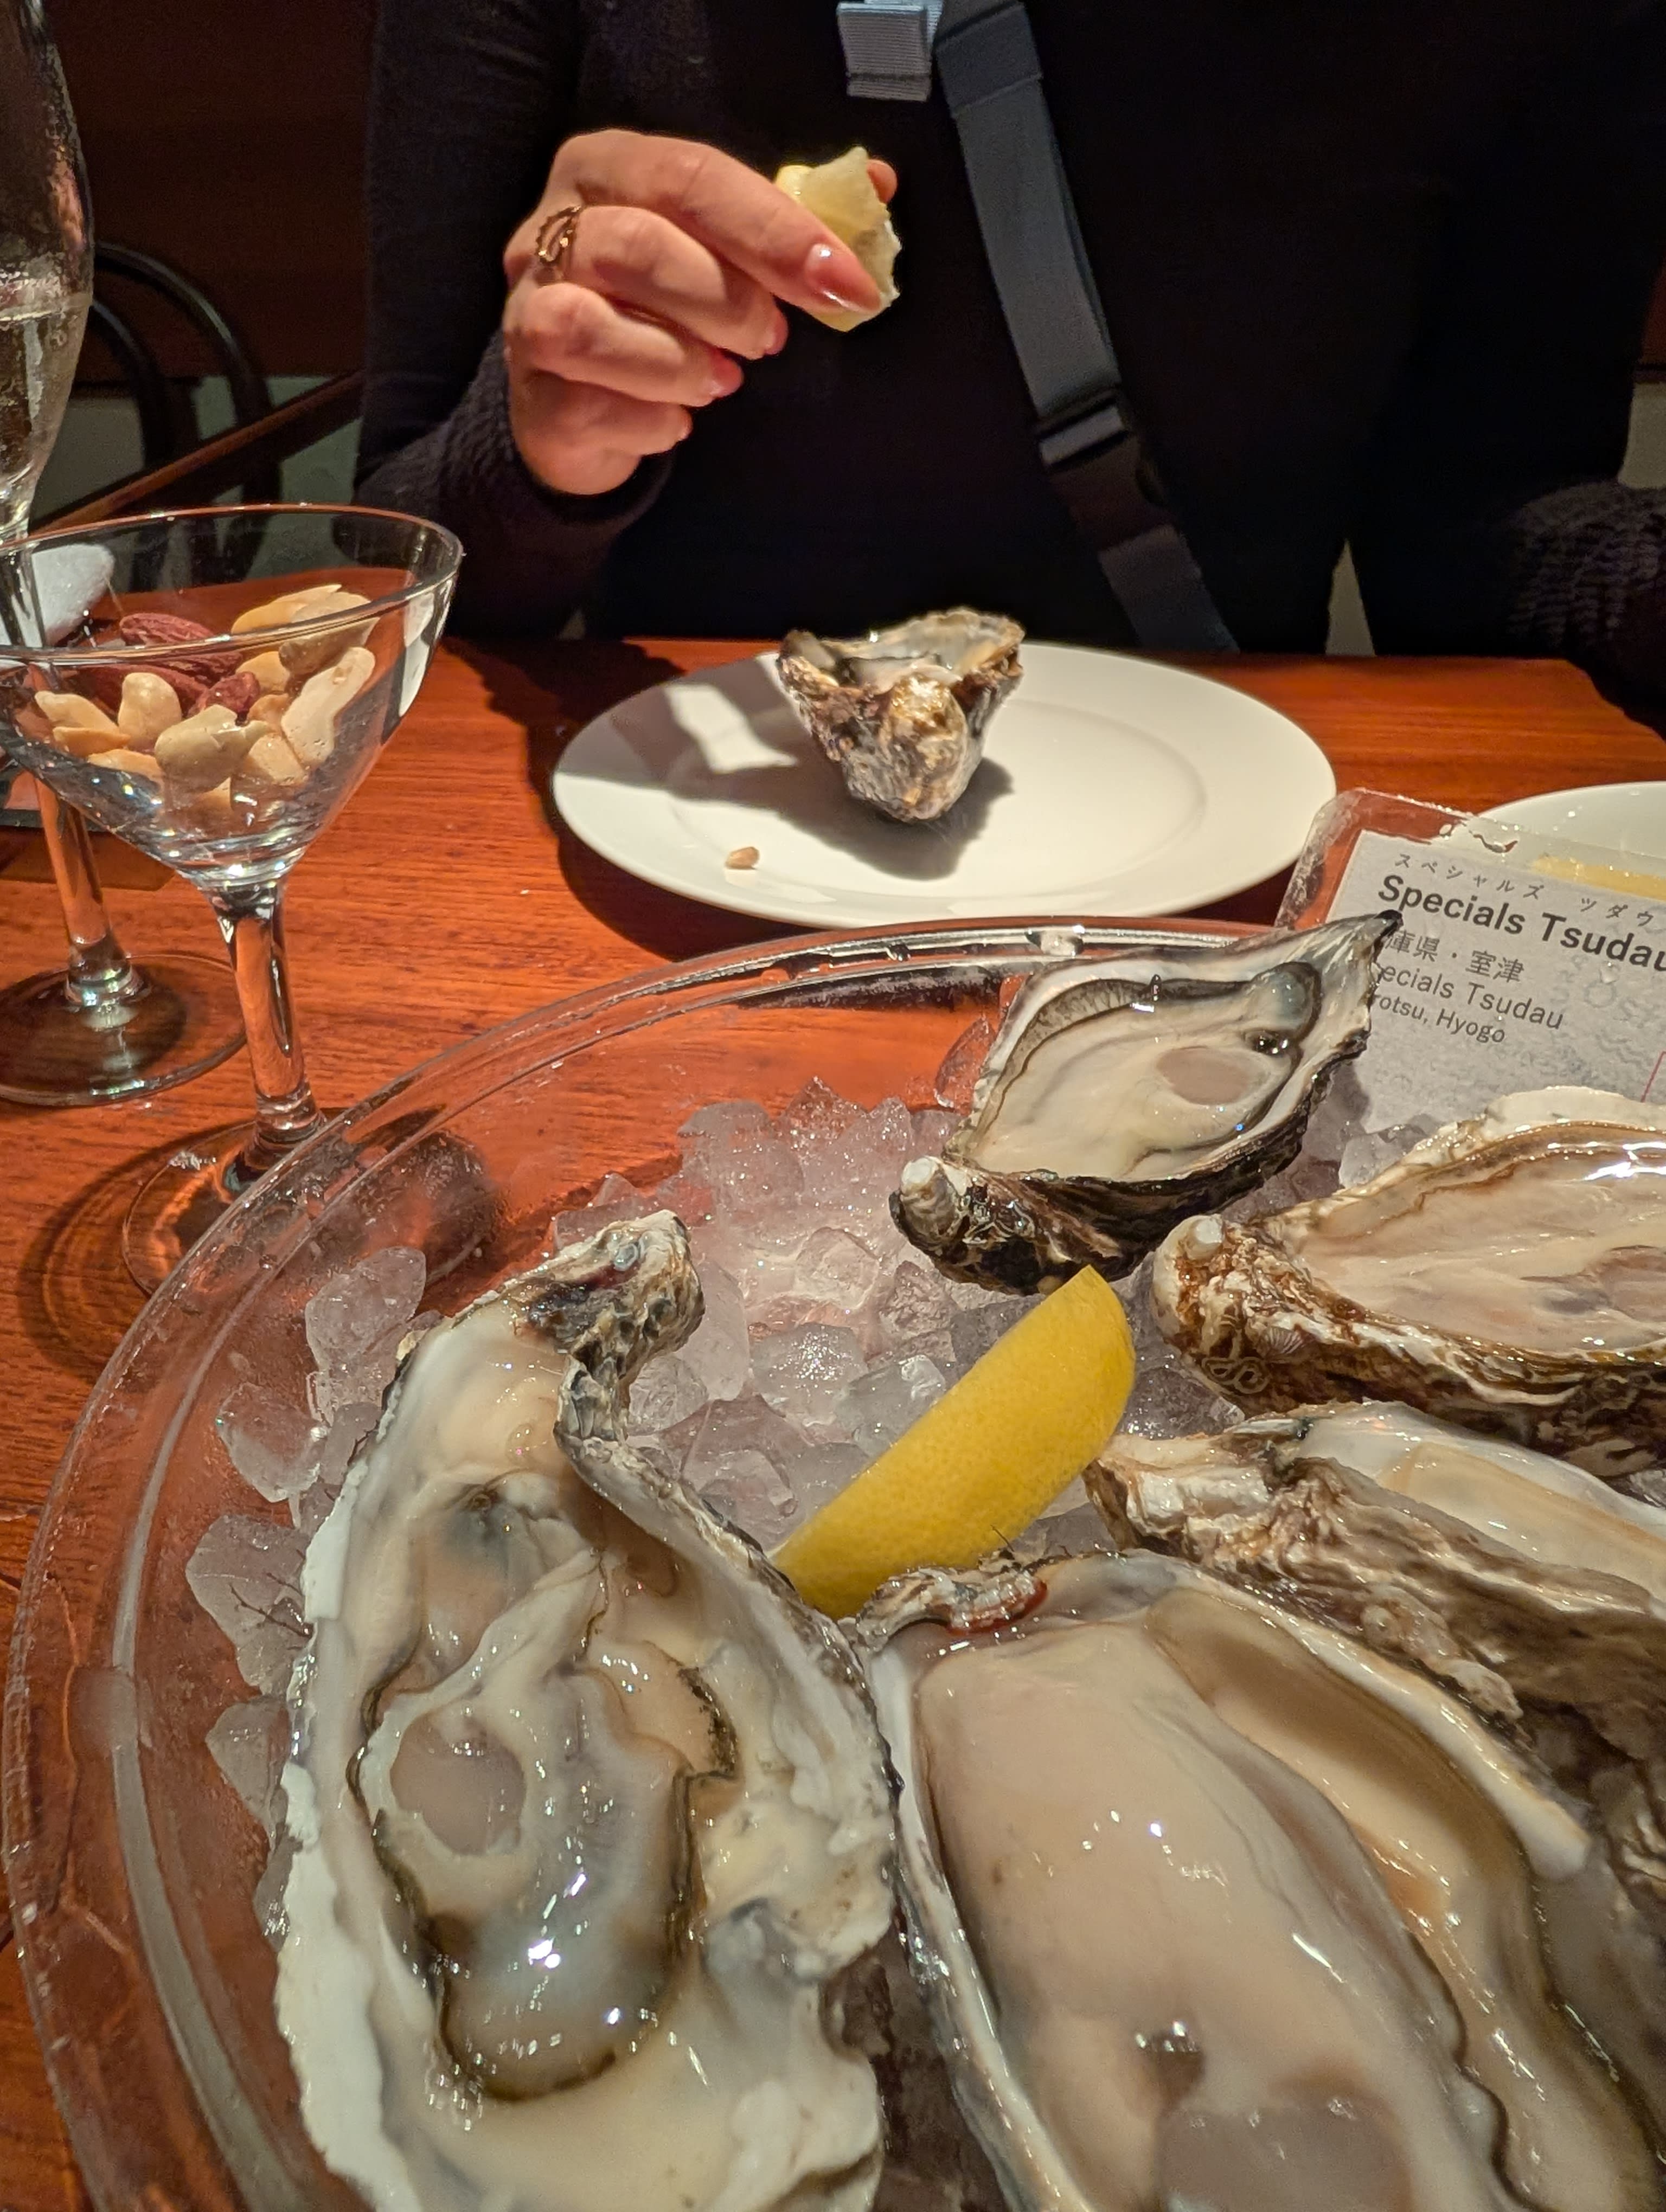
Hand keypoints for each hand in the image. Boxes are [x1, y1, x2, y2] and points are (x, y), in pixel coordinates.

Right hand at [502, 130, 894, 497]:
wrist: (586, 398)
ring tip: (720, 380)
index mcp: (607, 168)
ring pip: (591, 326)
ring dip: (682, 362)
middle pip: (640, 246)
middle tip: (769, 339)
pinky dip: (651, 421)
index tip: (846, 286)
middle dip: (728, 301)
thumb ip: (792, 218)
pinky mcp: (530, 393)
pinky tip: (676, 421)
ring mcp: (527, 311)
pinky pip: (588, 404)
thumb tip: (877, 189)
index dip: (777, 233)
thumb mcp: (726, 248)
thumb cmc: (665, 307)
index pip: (692, 179)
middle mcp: (549, 229)